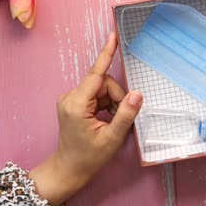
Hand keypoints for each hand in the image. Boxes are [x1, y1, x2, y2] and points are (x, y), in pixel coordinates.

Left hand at [29, 32, 142, 204]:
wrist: (69, 169)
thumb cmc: (88, 158)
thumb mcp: (112, 138)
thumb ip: (126, 114)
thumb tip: (137, 94)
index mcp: (77, 104)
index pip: (96, 74)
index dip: (107, 53)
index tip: (113, 36)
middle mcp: (71, 97)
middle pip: (103, 83)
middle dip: (117, 98)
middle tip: (120, 117)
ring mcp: (71, 99)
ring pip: (102, 89)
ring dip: (113, 103)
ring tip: (111, 122)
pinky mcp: (74, 102)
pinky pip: (97, 95)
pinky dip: (107, 105)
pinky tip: (105, 120)